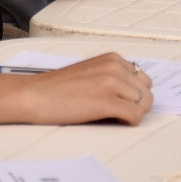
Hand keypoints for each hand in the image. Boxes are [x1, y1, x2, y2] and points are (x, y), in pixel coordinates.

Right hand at [19, 52, 154, 125]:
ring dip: (133, 114)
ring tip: (113, 117)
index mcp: (112, 59)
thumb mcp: (91, 72)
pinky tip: (113, 121)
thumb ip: (112, 76)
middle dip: (137, 105)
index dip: (134, 95)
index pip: (143, 79)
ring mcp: (111, 84)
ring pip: (144, 104)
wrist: (34, 95)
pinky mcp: (106, 102)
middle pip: (147, 92)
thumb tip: (133, 94)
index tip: (122, 102)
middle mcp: (115, 68)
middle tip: (118, 113)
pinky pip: (134, 116)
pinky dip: (129, 122)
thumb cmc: (57, 88)